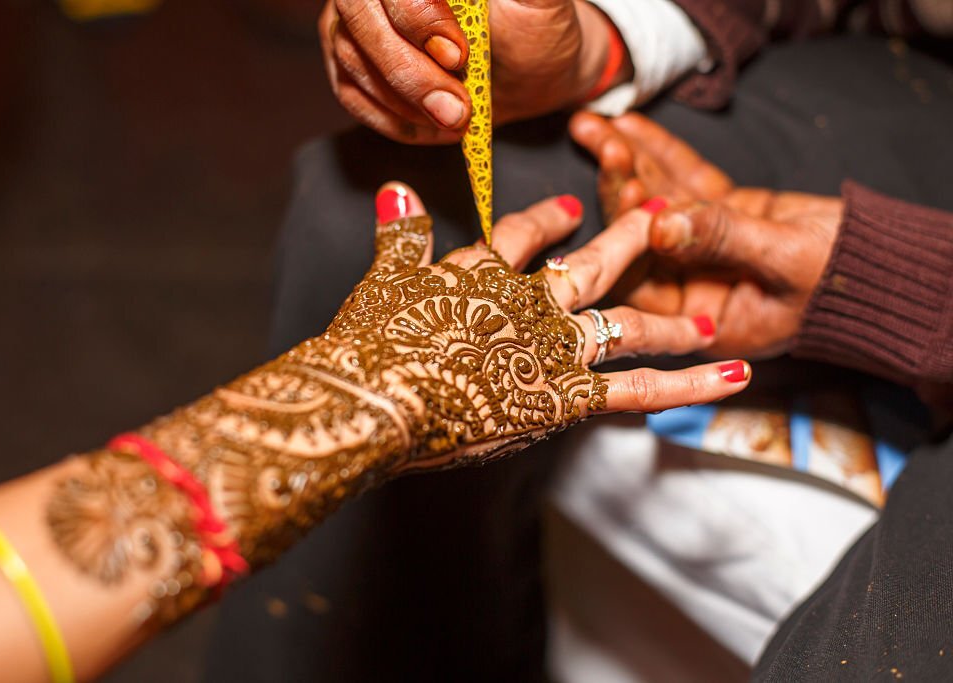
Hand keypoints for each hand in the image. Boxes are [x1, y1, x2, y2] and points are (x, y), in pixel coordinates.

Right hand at [276, 181, 751, 471]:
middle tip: (666, 219)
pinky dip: (689, 383)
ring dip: (674, 324)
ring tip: (713, 325)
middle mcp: (531, 302)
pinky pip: (639, 388)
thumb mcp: (384, 280)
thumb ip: (400, 234)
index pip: (524, 235)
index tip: (569, 209)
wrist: (378, 396)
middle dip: (633, 240)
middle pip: (594, 265)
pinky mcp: (569, 395)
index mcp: (485, 272)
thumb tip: (395, 187)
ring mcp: (555, 346)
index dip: (548, 220)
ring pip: (629, 326)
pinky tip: (733, 375)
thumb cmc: (372, 342)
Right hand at [319, 0, 620, 143]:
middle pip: (359, 17)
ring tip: (455, 119)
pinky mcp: (348, 65)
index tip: (459, 56)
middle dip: (410, 72)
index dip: (419, 18)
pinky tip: (433, 125)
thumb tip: (482, 0)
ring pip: (353, 60)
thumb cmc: (535, 29)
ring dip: (405, 101)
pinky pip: (352, 95)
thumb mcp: (541, 2)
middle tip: (456, 109)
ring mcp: (353, 23)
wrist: (530, 70)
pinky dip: (393, 119)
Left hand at [571, 112, 841, 358]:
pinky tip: (633, 126)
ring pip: (657, 203)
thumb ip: (722, 240)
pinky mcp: (718, 217)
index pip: (643, 278)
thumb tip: (660, 225)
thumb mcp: (785, 260)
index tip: (625, 188)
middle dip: (620, 186)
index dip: (628, 234)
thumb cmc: (844, 282)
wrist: (888, 269)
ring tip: (598, 124)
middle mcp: (690, 287)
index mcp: (697, 321)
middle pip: (641, 235)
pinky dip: (663, 154)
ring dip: (630, 162)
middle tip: (600, 142)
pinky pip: (684, 184)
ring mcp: (701, 249)